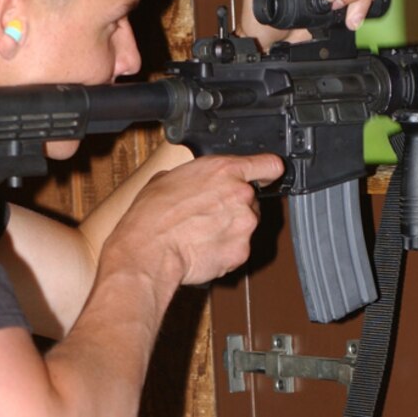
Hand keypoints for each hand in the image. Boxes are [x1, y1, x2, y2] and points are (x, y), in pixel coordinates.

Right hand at [101, 154, 283, 286]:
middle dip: (234, 206)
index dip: (267, 172)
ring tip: (200, 233)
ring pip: (245, 225)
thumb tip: (196, 183)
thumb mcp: (168, 178)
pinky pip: (238, 248)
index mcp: (224, 170)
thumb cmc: (152, 214)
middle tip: (208, 213)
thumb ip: (196, 177)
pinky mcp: (241, 252)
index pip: (269, 164)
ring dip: (229, 229)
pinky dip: (224, 250)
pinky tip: (201, 248)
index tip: (265, 176)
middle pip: (251, 199)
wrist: (149, 250)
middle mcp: (241, 195)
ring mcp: (244, 225)